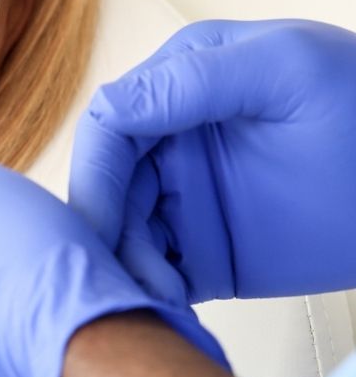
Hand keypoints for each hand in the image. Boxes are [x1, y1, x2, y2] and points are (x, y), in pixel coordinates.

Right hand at [69, 18, 355, 304]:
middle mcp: (174, 138)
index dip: (95, 173)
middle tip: (120, 273)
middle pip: (110, 184)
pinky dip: (150, 289)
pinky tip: (167, 307)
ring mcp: (191, 195)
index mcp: (181, 82)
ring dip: (128, 264)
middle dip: (108, 228)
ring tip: (159, 296)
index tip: (98, 224)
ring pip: (128, 231)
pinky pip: (162, 270)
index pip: (111, 123)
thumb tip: (109, 108)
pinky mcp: (210, 249)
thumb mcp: (282, 69)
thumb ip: (191, 80)